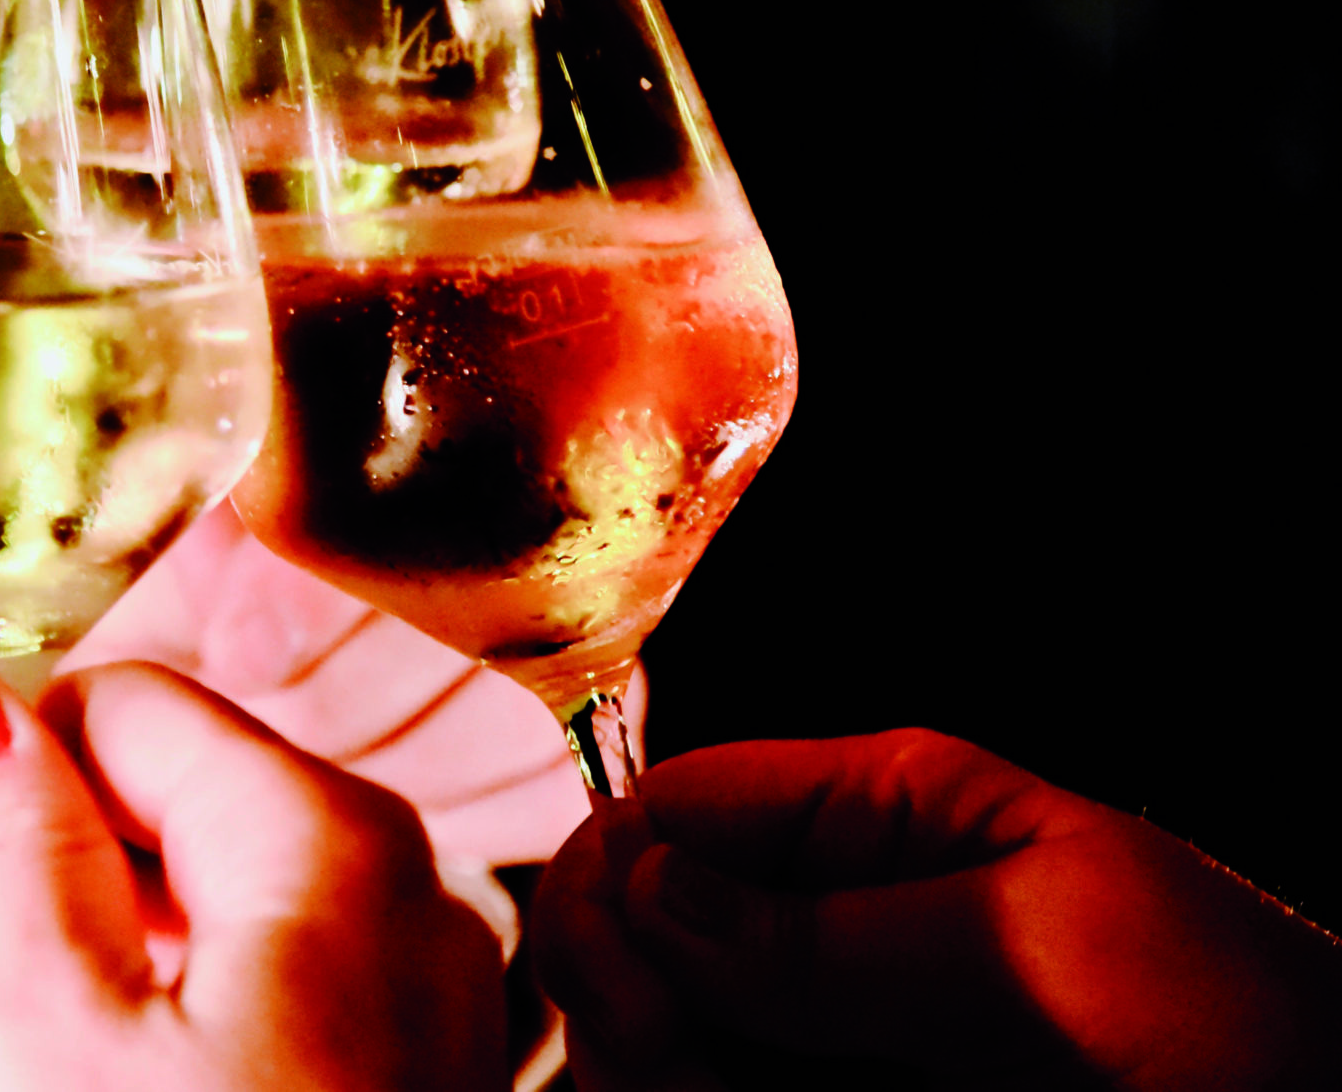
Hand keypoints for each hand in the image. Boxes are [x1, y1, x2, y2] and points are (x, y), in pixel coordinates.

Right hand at [0, 659, 505, 1091]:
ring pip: (179, 939)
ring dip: (37, 1003)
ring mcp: (403, 1008)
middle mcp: (395, 900)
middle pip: (147, 827)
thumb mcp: (58, 1029)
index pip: (118, 711)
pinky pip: (235, 1026)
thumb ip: (7, 841)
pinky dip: (123, 1061)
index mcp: (327, 841)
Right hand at [531, 730, 1341, 1090]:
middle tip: (676, 1074)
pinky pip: (722, 1090)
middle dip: (625, 994)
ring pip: (662, 1032)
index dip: (616, 881)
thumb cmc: (1253, 1030)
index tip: (628, 991)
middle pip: (644, 927)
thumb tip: (654, 890)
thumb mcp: (1049, 950)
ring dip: (654, 1071)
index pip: (677, 806)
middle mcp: (840, 915)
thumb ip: (842, 932)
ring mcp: (843, 1026)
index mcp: (888, 816)